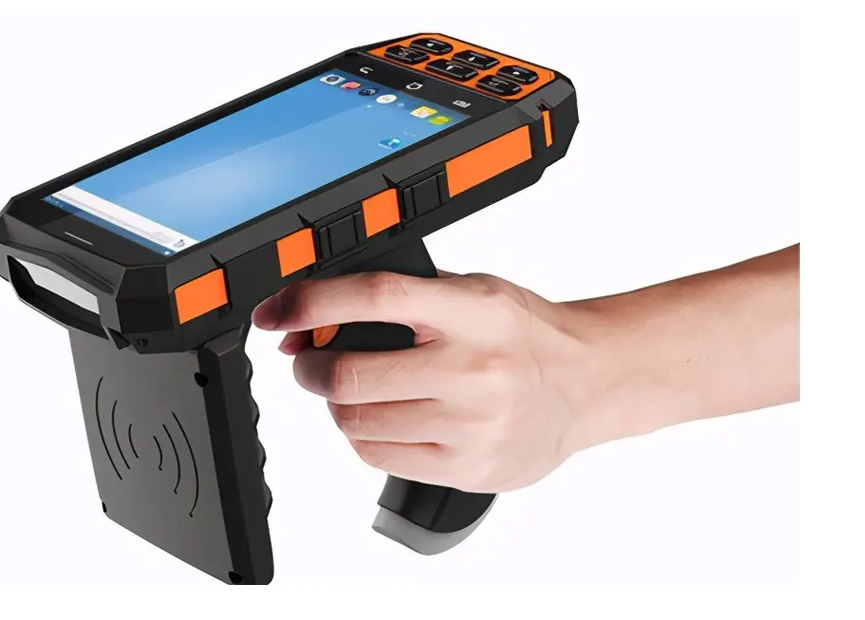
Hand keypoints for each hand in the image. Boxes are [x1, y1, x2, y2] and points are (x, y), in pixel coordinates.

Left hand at [252, 271, 584, 492]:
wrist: (586, 383)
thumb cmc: (524, 334)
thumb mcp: (472, 292)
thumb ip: (405, 299)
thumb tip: (316, 319)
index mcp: (474, 311)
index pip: (375, 297)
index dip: (312, 303)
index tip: (278, 311)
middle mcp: (474, 369)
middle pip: (352, 375)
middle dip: (312, 367)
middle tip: (309, 361)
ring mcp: (472, 425)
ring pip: (357, 422)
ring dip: (336, 404)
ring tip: (352, 391)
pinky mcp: (468, 469)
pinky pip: (380, 457)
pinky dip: (362, 436)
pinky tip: (381, 419)